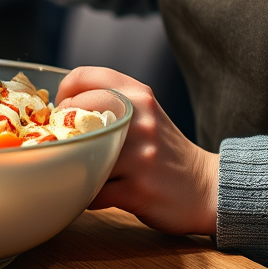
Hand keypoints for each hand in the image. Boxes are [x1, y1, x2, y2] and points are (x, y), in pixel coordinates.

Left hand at [55, 67, 218, 236]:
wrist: (208, 187)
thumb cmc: (163, 149)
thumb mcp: (145, 112)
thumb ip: (111, 100)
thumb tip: (59, 106)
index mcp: (138, 94)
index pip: (84, 76)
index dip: (64, 91)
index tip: (60, 108)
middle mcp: (140, 119)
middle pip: (76, 111)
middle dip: (61, 126)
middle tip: (66, 139)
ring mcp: (140, 155)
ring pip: (83, 152)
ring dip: (74, 162)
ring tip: (79, 166)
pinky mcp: (139, 190)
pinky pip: (93, 190)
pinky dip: (86, 192)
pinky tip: (93, 190)